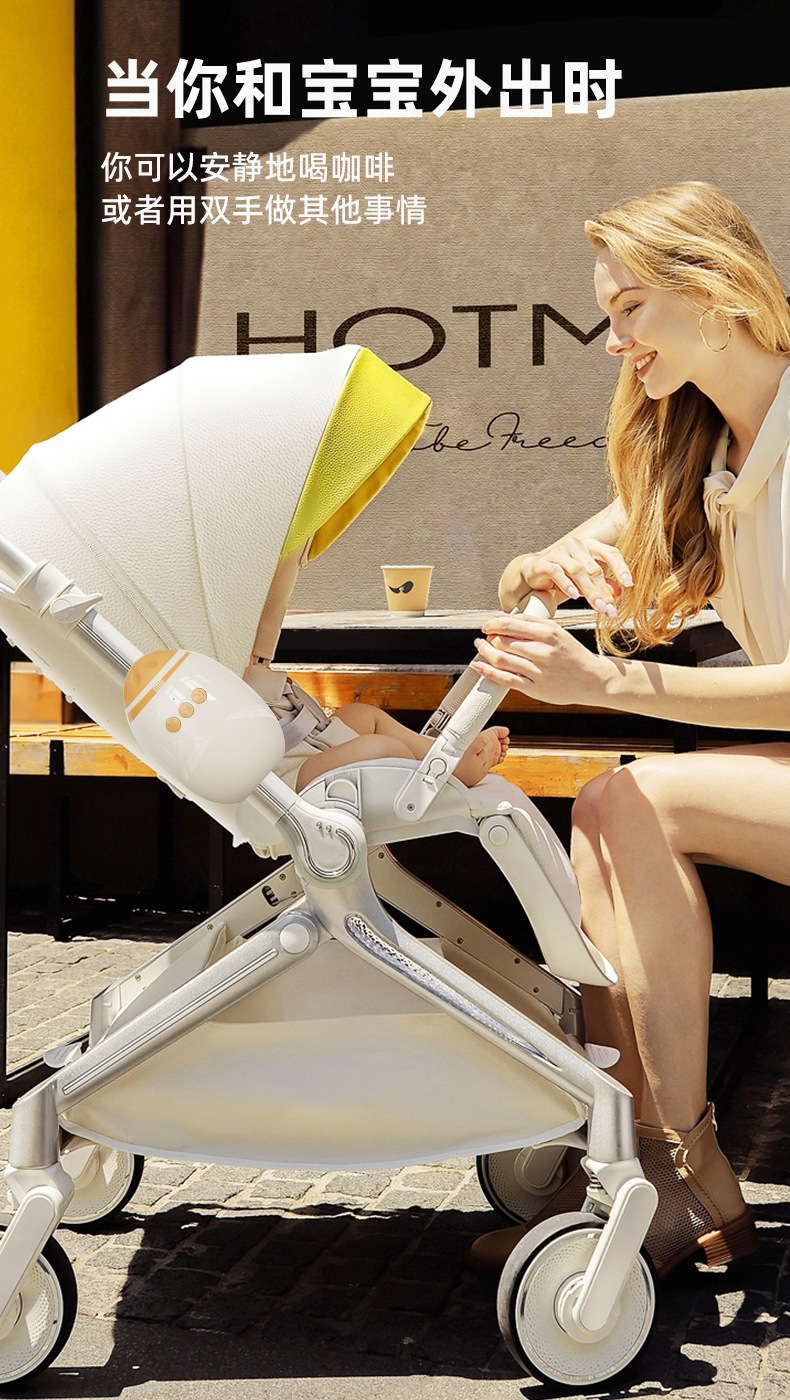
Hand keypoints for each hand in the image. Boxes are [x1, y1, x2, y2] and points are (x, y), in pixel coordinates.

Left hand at [471, 613, 615, 706]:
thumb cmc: (572, 654)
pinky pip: (505, 679)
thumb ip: (529, 621)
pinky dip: (488, 672)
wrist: (592, 679)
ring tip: (481, 648)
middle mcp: (543, 651)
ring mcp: (539, 671)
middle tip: (485, 638)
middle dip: (489, 638)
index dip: (492, 624)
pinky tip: (479, 666)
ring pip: (501, 659)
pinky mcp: (535, 688)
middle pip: (502, 641)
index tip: (486, 625)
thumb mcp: (556, 631)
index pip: (510, 624)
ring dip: (485, 652)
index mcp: (548, 633)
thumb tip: (500, 616)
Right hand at [498, 538, 632, 615]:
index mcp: (590, 546)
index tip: (629, 584)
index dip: (621, 568)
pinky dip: (567, 584)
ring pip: (578, 571)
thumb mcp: (586, 581)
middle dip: (603, 591)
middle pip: (594, 568)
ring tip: (597, 606)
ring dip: (589, 591)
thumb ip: (603, 585)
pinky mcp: (544, 562)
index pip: (610, 553)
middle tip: (610, 608)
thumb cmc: (563, 575)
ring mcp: (559, 551)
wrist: (534, 573)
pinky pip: (557, 572)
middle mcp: (576, 545)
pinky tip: (574, 595)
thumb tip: (619, 593)